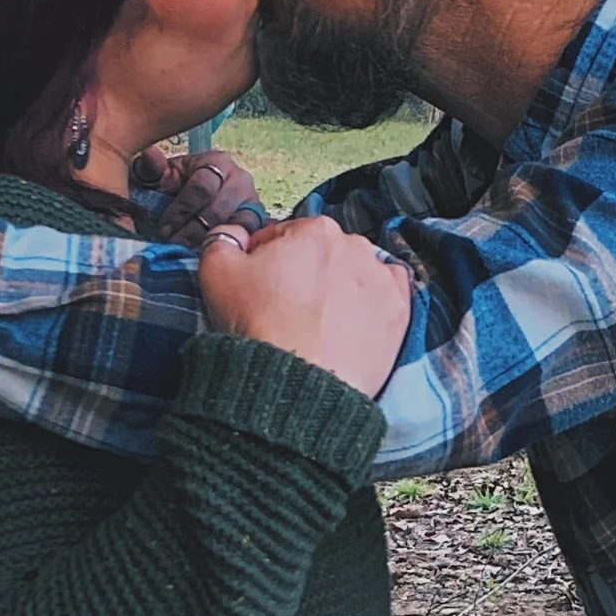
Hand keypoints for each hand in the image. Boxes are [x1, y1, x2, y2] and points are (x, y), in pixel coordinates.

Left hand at [135, 146, 269, 240]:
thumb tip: (149, 155)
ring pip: (235, 226)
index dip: (181, 210)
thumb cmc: (181, 184)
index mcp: (217, 162)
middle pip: (218, 210)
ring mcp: (252, 201)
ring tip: (190, 252)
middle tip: (173, 244)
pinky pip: (248, 238)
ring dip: (210, 241)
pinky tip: (213, 255)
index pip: (201, 188)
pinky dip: (231, 247)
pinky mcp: (258, 222)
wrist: (202, 193)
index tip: (164, 228)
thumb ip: (154, 168)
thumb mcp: (166, 174)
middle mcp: (240, 179)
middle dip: (192, 230)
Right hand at [199, 215, 410, 396]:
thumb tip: (234, 233)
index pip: (283, 237)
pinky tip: (353, 323)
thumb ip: (223, 240)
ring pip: (355, 274)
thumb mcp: (217, 274)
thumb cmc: (260, 328)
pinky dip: (372, 305)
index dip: (265, 262)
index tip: (260, 288)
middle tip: (288, 311)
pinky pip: (387, 296)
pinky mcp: (398, 313)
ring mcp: (381, 280)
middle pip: (322, 255)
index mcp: (314, 229)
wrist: (300, 386)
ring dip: (339, 289)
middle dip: (305, 275)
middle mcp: (355, 246)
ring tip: (320, 324)